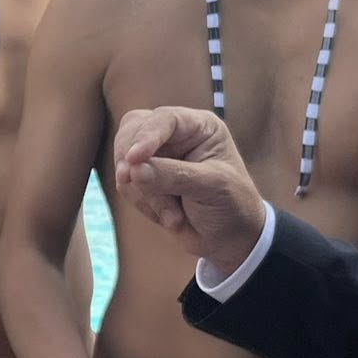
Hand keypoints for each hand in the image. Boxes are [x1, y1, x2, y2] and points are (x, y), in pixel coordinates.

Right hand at [112, 107, 268, 274]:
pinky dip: (144, 205)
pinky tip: (169, 218)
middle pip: (132, 132)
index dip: (146, 136)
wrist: (229, 238)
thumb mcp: (211, 187)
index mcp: (198, 126)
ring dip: (145, 194)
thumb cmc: (231, 204)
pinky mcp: (144, 179)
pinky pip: (126, 186)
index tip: (134, 159)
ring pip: (126, 163)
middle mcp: (174, 136)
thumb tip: (135, 170)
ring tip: (175, 217)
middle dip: (134, 163)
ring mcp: (156, 157)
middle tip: (128, 181)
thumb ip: (174, 176)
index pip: (165, 119)